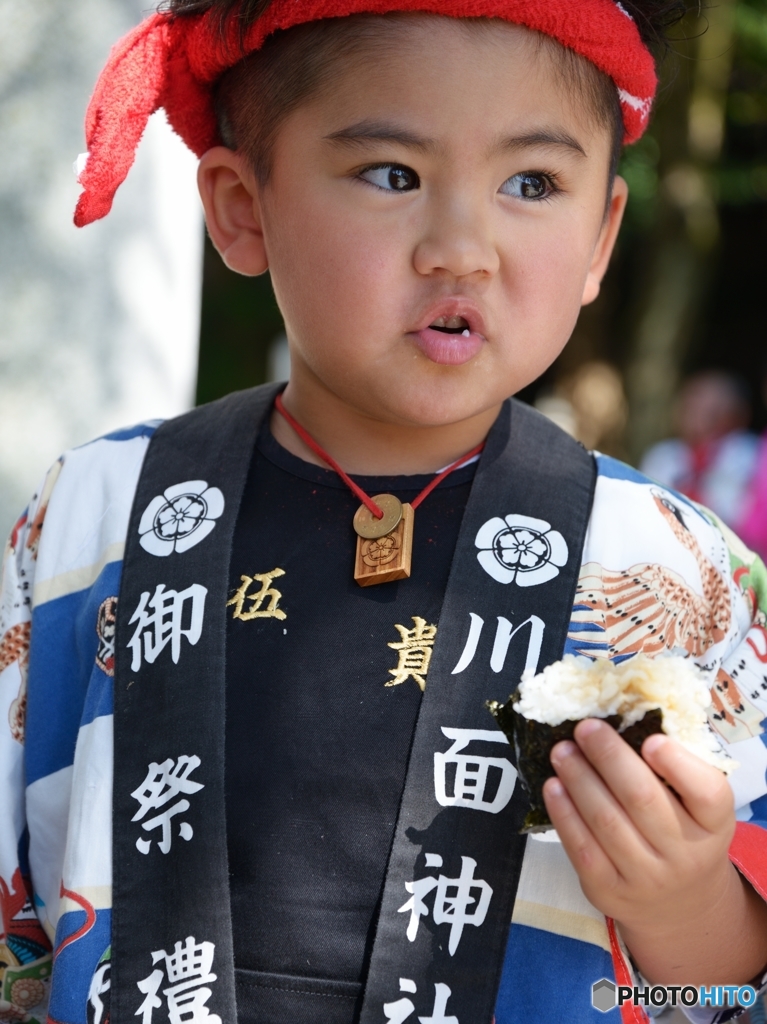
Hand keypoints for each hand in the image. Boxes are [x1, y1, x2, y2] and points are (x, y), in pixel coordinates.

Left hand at [542, 719, 766, 984]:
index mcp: (714, 824)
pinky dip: (564, 813)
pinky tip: (553, 786)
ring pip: (606, 821)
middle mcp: (686, 854)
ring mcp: (647, 878)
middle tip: (585, 728)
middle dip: (608, 758)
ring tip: (561, 751)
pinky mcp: (609, 891)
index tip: (651, 739)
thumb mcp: (696, 806)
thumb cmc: (683, 833)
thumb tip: (623, 716)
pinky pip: (581, 849)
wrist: (679, 904)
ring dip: (578, 779)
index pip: (708, 794)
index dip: (678, 765)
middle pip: (643, 800)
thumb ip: (675, 770)